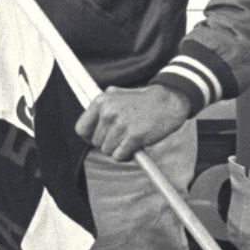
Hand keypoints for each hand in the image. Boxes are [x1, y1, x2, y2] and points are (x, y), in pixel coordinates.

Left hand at [76, 84, 191, 164]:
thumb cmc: (143, 100)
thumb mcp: (117, 94)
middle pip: (96, 143)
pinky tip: (135, 147)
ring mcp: (120, 124)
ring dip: (118, 150)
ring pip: (108, 151)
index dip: (89, 137)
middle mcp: (108, 112)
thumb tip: (88, 120)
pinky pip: (120, 156)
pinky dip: (127, 155)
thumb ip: (102, 105)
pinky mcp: (134, 136)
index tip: (99, 138)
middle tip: (122, 137)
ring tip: (130, 140)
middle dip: (108, 143)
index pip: (81, 129)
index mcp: (101, 101)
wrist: (168, 101)